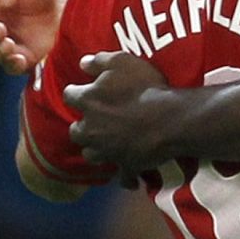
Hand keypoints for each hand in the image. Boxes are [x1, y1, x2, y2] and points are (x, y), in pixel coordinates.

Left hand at [66, 51, 174, 172]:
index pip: (70, 95)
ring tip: (109, 144)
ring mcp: (107, 150)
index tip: (82, 90)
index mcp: (88, 102)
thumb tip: (83, 62)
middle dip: (84, 126)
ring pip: (92, 154)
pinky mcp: (126, 165)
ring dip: (98, 149)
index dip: (76, 92)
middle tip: (96, 120)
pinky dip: (127, 177)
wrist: (169, 120)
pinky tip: (132, 176)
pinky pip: (123, 176)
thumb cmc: (146, 88)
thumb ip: (100, 61)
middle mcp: (91, 129)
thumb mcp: (123, 62)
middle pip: (77, 131)